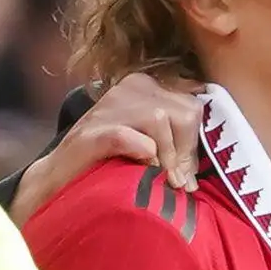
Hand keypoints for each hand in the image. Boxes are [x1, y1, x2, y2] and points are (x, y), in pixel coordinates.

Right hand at [11, 73, 203, 225]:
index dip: (198, 140)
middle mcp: (130, 88)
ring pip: (161, 120)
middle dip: (187, 152)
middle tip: (180, 183)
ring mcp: (109, 107)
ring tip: (164, 182)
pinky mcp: (92, 132)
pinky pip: (131, 136)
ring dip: (167, 157)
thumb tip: (212, 155)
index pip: (194, 103)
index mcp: (148, 86)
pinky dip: (142, 153)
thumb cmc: (110, 162)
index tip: (193, 171)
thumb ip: (178, 140)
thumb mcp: (150, 143)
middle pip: (184, 110)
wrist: (58, 179)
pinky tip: (142, 167)